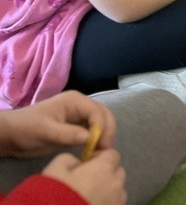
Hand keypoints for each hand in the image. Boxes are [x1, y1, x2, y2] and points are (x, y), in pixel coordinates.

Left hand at [0, 91, 114, 158]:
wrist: (12, 136)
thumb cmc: (26, 128)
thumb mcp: (45, 131)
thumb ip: (67, 133)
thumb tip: (90, 138)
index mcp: (75, 101)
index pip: (96, 111)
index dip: (102, 127)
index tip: (99, 145)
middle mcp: (80, 107)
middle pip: (103, 115)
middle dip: (107, 131)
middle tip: (104, 149)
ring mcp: (79, 117)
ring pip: (101, 123)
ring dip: (104, 135)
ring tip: (100, 152)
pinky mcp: (76, 128)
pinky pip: (93, 132)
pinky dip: (96, 140)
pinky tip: (94, 151)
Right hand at [42, 150, 126, 204]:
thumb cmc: (54, 195)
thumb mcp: (55, 169)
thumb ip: (69, 160)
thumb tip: (77, 163)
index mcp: (104, 168)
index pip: (113, 155)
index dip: (100, 158)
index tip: (87, 164)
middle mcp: (115, 185)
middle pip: (118, 173)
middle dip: (106, 174)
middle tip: (87, 182)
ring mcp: (116, 203)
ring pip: (118, 193)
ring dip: (108, 192)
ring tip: (88, 198)